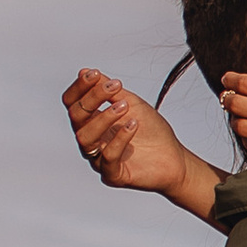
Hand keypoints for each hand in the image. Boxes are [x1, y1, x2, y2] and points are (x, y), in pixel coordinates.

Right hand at [64, 68, 192, 198]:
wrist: (174, 157)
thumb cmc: (151, 131)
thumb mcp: (131, 103)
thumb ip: (108, 91)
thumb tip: (85, 71)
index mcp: (91, 122)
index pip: (72, 103)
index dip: (80, 87)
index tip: (95, 74)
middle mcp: (91, 140)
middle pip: (76, 117)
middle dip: (93, 98)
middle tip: (116, 87)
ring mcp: (99, 159)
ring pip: (85, 137)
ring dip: (104, 117)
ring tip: (125, 106)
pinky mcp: (113, 175)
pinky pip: (108, 157)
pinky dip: (119, 138)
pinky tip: (133, 125)